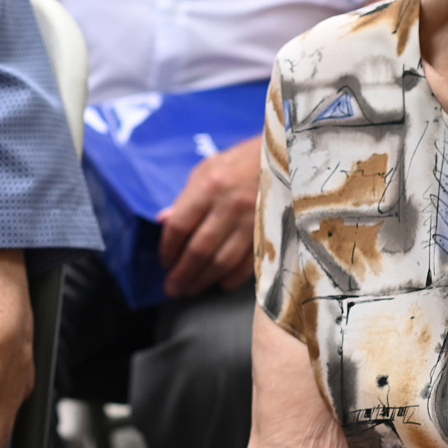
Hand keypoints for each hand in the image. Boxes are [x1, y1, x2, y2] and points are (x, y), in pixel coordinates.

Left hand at [158, 138, 260, 297]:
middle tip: (172, 288)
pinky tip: (220, 283)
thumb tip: (164, 221)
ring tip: (190, 289)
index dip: (168, 248)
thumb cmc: (238, 163)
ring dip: (203, 280)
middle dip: (182, 273)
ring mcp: (251, 222)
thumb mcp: (206, 170)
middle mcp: (229, 207)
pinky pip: (248, 264)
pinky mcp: (269, 233)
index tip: (164, 261)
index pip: (180, 226)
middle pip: (199, 250)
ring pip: (222, 262)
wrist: (283, 157)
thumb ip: (185, 198)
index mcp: (209, 188)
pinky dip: (232, 278)